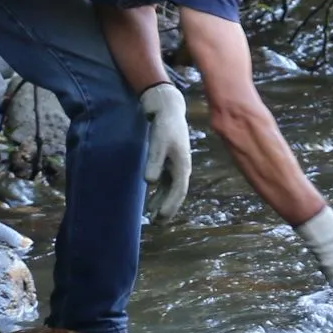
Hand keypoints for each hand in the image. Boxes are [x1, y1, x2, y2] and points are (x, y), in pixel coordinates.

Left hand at [139, 81, 191, 221]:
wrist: (168, 109)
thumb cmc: (164, 126)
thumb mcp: (158, 142)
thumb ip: (154, 162)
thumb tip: (149, 182)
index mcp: (182, 165)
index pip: (178, 191)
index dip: (171, 206)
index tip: (161, 217)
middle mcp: (181, 168)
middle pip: (176, 194)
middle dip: (167, 209)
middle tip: (156, 223)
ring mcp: (175, 165)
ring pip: (170, 190)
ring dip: (162, 203)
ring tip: (152, 216)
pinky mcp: (168, 161)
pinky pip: (165, 182)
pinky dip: (159, 193)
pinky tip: (151, 200)